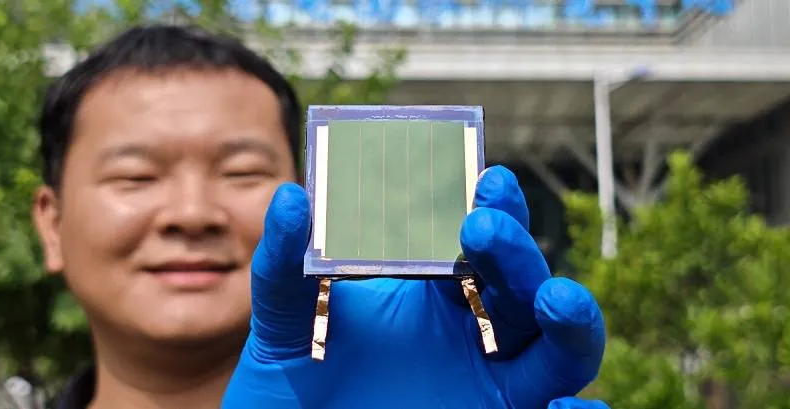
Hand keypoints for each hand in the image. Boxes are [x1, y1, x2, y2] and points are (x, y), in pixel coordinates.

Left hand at [222, 166, 607, 408]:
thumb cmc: (292, 390)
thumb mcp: (284, 326)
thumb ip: (285, 268)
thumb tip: (289, 197)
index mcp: (433, 295)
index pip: (478, 246)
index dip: (494, 211)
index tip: (486, 177)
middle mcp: (473, 336)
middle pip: (521, 289)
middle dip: (516, 253)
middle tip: (484, 227)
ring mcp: (490, 388)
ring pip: (558, 354)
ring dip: (570, 323)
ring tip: (557, 301)